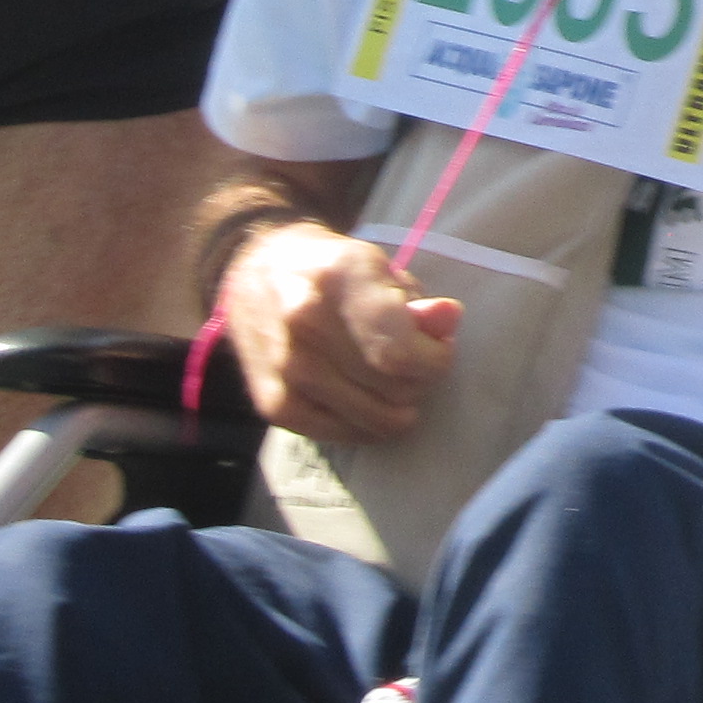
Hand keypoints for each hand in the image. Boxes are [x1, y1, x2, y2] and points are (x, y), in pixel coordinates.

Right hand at [216, 218, 459, 443]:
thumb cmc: (331, 272)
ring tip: (394, 381)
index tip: (440, 350)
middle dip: (421, 380)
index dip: (433, 360)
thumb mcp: (378, 268)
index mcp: (339, 277)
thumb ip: (417, 300)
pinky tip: (368, 400)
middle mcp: (304, 323)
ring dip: (399, 407)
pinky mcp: (272, 403)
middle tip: (415, 362)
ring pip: (373, 417)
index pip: (399, 350)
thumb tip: (449, 318)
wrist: (253, 274)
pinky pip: (343, 434)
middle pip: (392, 386)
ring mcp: (285, 367)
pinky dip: (367, 425)